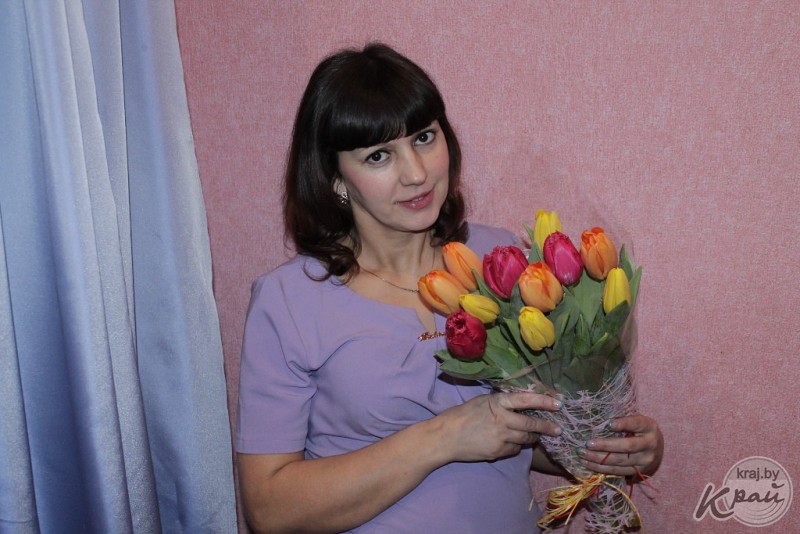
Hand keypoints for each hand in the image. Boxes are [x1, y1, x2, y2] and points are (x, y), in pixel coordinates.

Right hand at [436, 391, 561, 462]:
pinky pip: (514, 449)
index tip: (559, 404)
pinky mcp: (498, 452)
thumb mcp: (483, 401)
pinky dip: (516, 446)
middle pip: (531, 423)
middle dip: (547, 427)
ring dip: (532, 437)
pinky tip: (510, 443)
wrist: (446, 437)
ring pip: (525, 438)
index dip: (544, 401)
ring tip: (536, 435)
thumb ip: (502, 403)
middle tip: (558, 429)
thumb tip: (521, 404)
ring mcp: (501, 437)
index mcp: (497, 402)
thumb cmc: (463, 415)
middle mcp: (502, 419)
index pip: (526, 399)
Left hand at [579, 415, 662, 477]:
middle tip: (588, 444)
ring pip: (620, 461)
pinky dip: (601, 468)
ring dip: (598, 459)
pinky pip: (618, 471)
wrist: (656, 450)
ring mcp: (645, 460)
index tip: (607, 423)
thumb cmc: (639, 430)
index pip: (636, 424)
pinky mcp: (639, 472)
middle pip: (626, 446)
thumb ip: (623, 420)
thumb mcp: (636, 421)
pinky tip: (588, 464)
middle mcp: (650, 444)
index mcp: (649, 427)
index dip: (622, 424)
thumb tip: (599, 421)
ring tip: (583, 454)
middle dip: (605, 445)